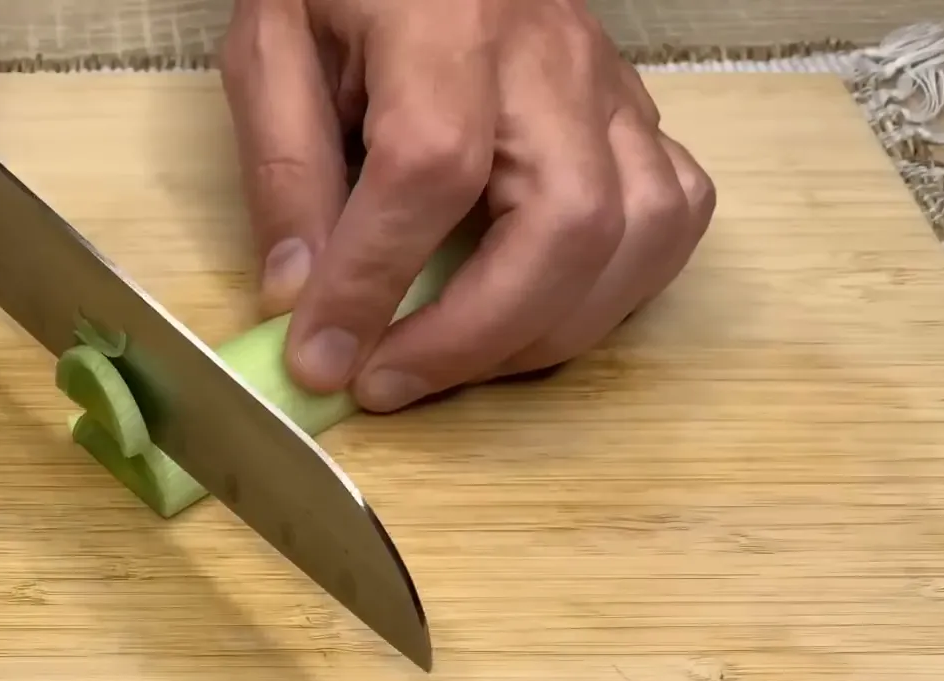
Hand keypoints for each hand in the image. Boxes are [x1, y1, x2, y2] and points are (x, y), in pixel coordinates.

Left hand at [220, 0, 715, 411]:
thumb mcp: (271, 46)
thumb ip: (283, 166)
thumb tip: (296, 298)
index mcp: (444, 23)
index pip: (430, 170)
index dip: (375, 281)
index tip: (320, 357)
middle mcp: (550, 54)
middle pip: (567, 220)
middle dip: (475, 335)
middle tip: (386, 382)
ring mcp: (610, 84)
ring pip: (641, 233)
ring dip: (546, 330)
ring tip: (452, 361)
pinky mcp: (636, 112)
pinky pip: (672, 215)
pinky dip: (614, 291)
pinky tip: (532, 313)